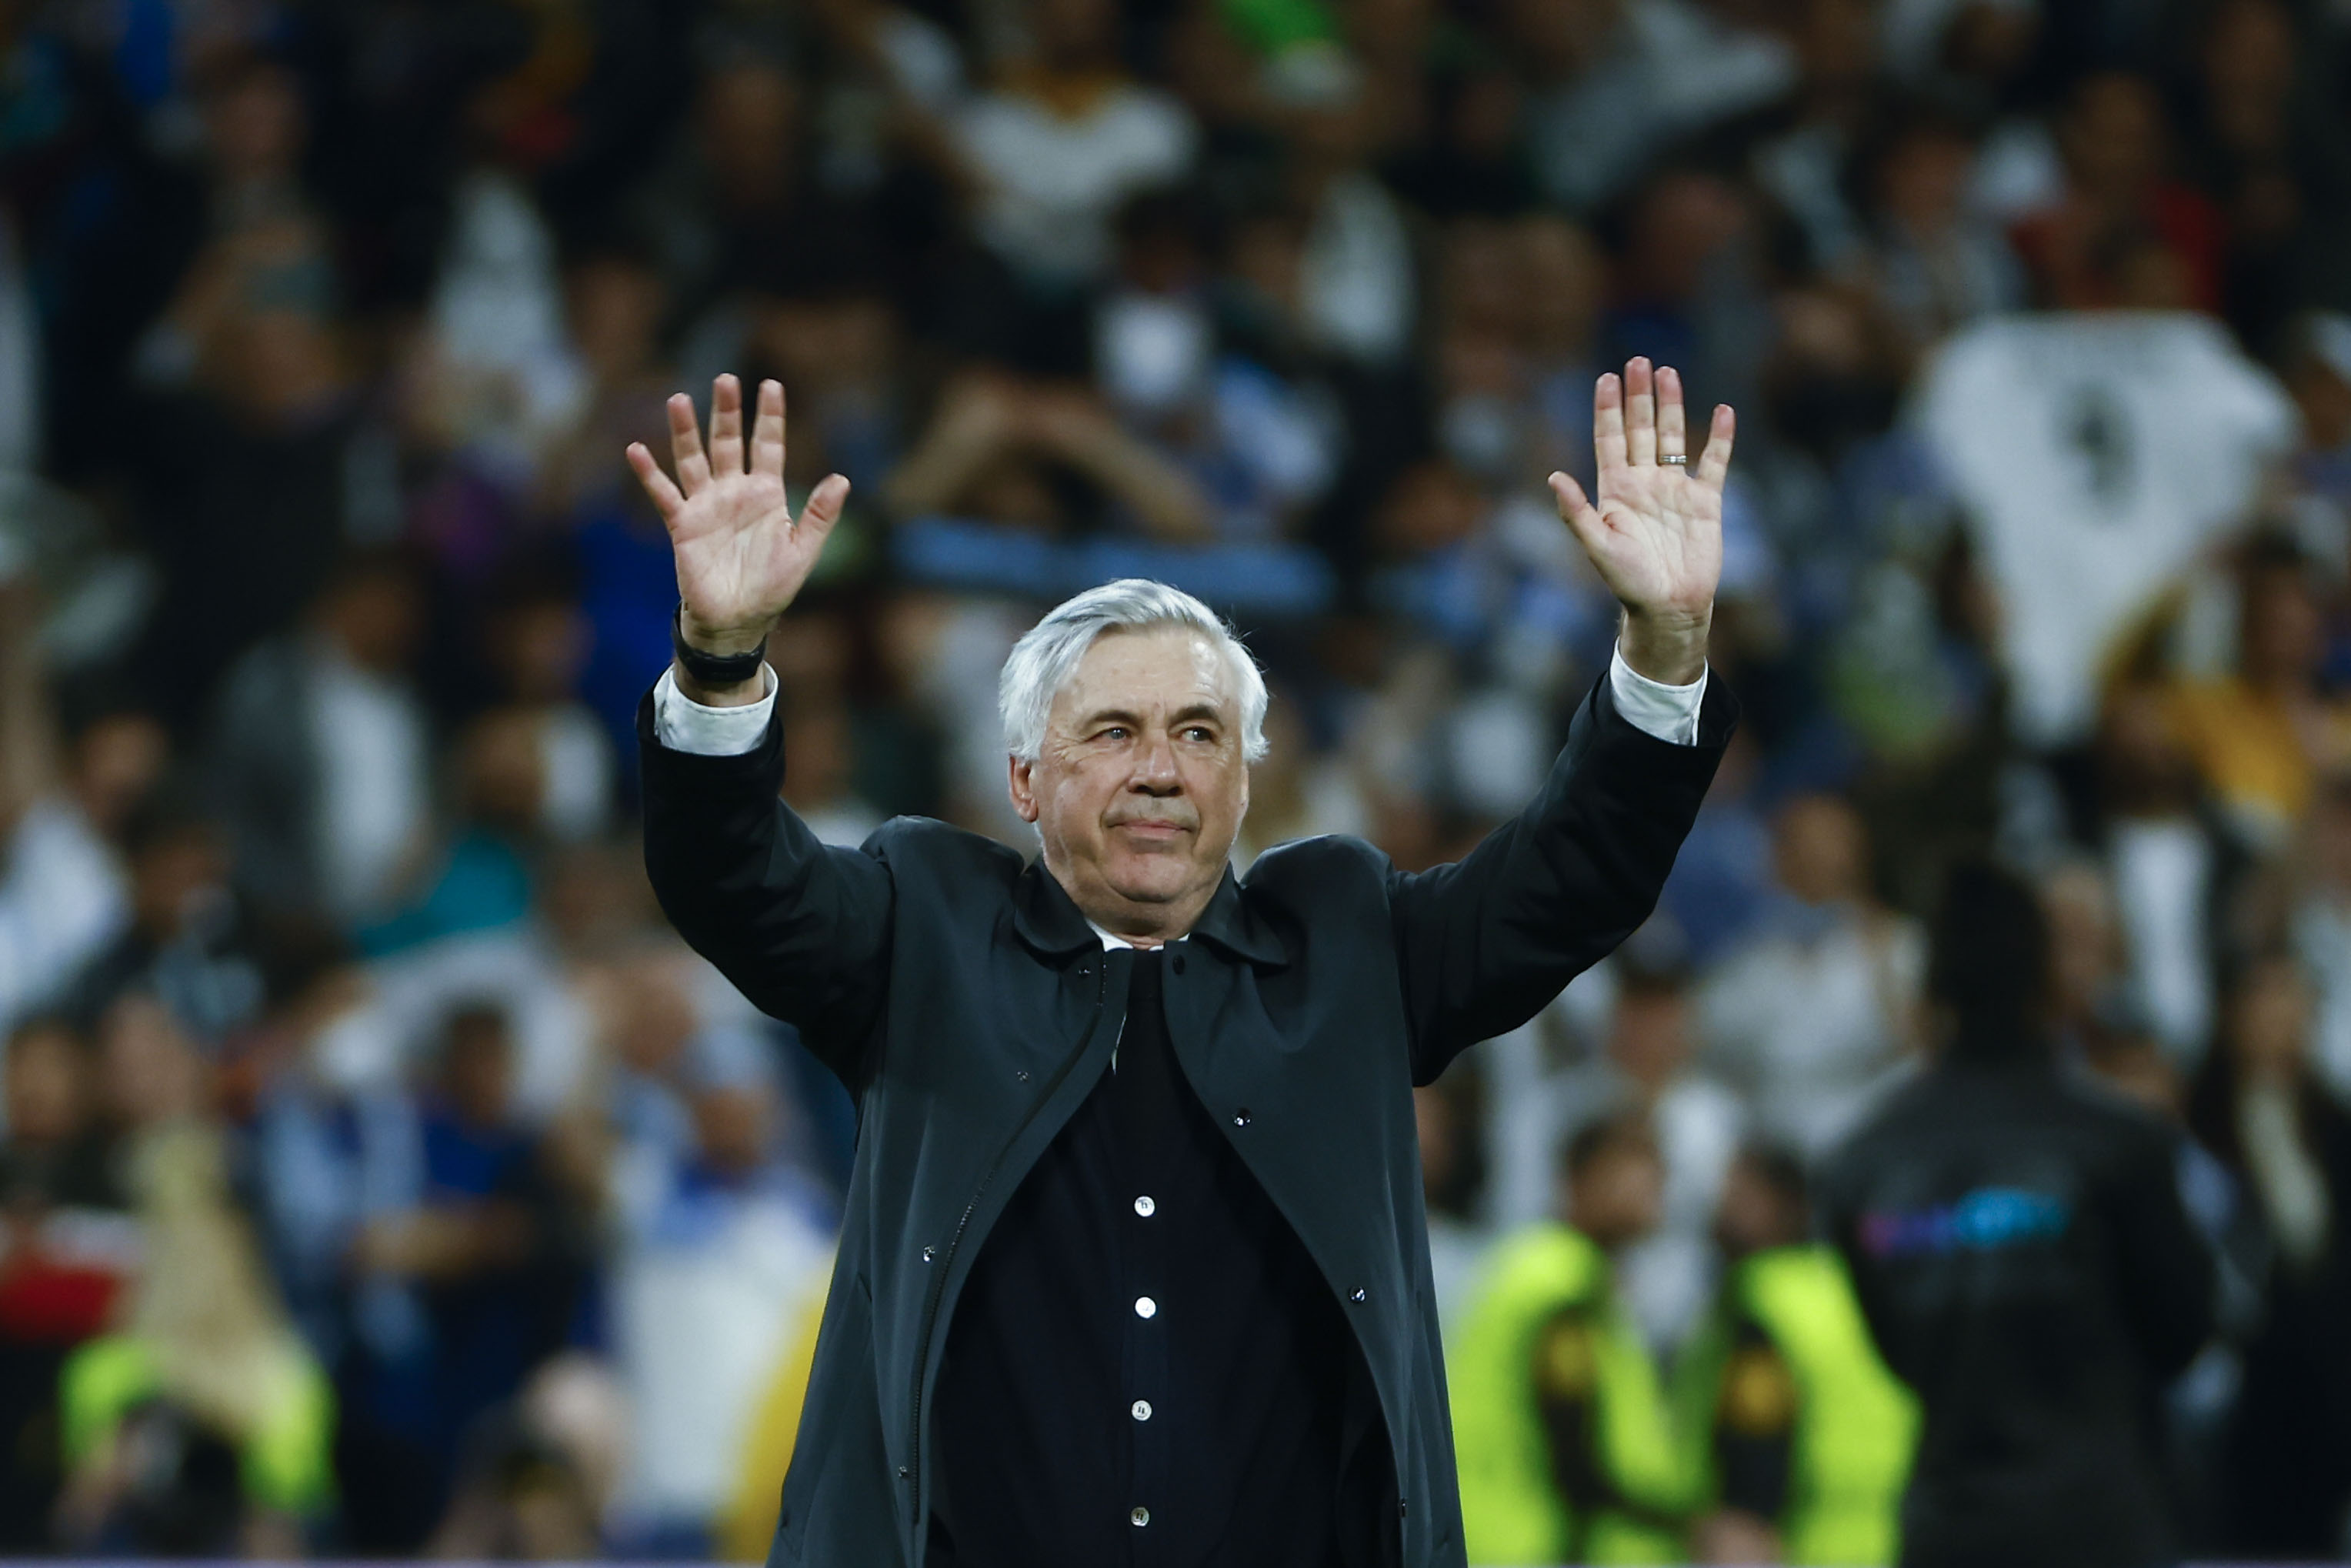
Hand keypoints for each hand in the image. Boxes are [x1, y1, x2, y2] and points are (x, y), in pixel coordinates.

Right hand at [627, 374, 848, 656]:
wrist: (738, 620)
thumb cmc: (772, 587)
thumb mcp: (803, 551)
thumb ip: (820, 515)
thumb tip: (841, 479)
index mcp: (767, 494)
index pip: (769, 446)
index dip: (770, 417)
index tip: (771, 385)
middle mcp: (734, 492)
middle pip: (729, 443)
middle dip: (727, 412)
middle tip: (725, 380)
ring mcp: (706, 505)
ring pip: (694, 459)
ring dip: (685, 431)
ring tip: (678, 399)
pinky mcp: (683, 525)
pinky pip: (664, 494)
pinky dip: (650, 474)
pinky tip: (637, 450)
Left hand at [1550, 357, 1733, 683]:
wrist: (1669, 606)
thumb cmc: (1628, 581)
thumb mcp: (1597, 546)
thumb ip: (1576, 512)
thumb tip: (1554, 476)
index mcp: (1615, 490)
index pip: (1610, 439)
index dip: (1607, 409)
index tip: (1606, 377)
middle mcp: (1644, 483)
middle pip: (1641, 429)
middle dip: (1638, 396)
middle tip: (1638, 361)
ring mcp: (1675, 489)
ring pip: (1673, 437)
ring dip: (1672, 406)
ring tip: (1668, 373)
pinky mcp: (1706, 501)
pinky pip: (1714, 463)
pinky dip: (1719, 438)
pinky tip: (1722, 412)